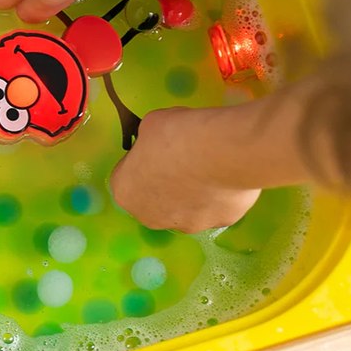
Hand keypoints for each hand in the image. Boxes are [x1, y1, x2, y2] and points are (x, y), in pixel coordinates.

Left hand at [110, 108, 260, 231]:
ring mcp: (186, 224)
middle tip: (181, 159)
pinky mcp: (219, 224)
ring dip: (193, 193)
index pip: (127, 179)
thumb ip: (148, 140)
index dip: (141, 162)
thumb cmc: (176, 135)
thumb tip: (156, 141)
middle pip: (154, 201)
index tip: (156, 150)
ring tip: (207, 166)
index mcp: (125, 193)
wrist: (219, 151)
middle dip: (165, 183)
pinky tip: (225, 174)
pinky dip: (219, 195)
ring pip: (186, 209)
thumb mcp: (150, 125)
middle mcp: (151, 217)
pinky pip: (215, 208)